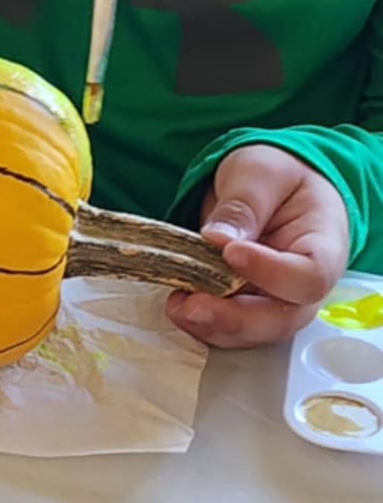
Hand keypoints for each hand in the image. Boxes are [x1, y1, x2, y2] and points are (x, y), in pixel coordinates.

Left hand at [167, 145, 350, 347]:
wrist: (274, 187)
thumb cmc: (280, 177)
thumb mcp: (262, 172)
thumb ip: (245, 203)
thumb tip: (217, 238)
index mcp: (323, 246)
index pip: (309, 276)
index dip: (272, 273)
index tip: (232, 253)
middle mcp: (304, 285)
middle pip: (282, 318)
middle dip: (235, 318)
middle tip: (193, 304)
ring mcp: (277, 300)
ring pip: (254, 330)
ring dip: (213, 325)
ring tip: (179, 306)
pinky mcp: (248, 306)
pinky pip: (231, 326)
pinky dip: (204, 323)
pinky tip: (180, 305)